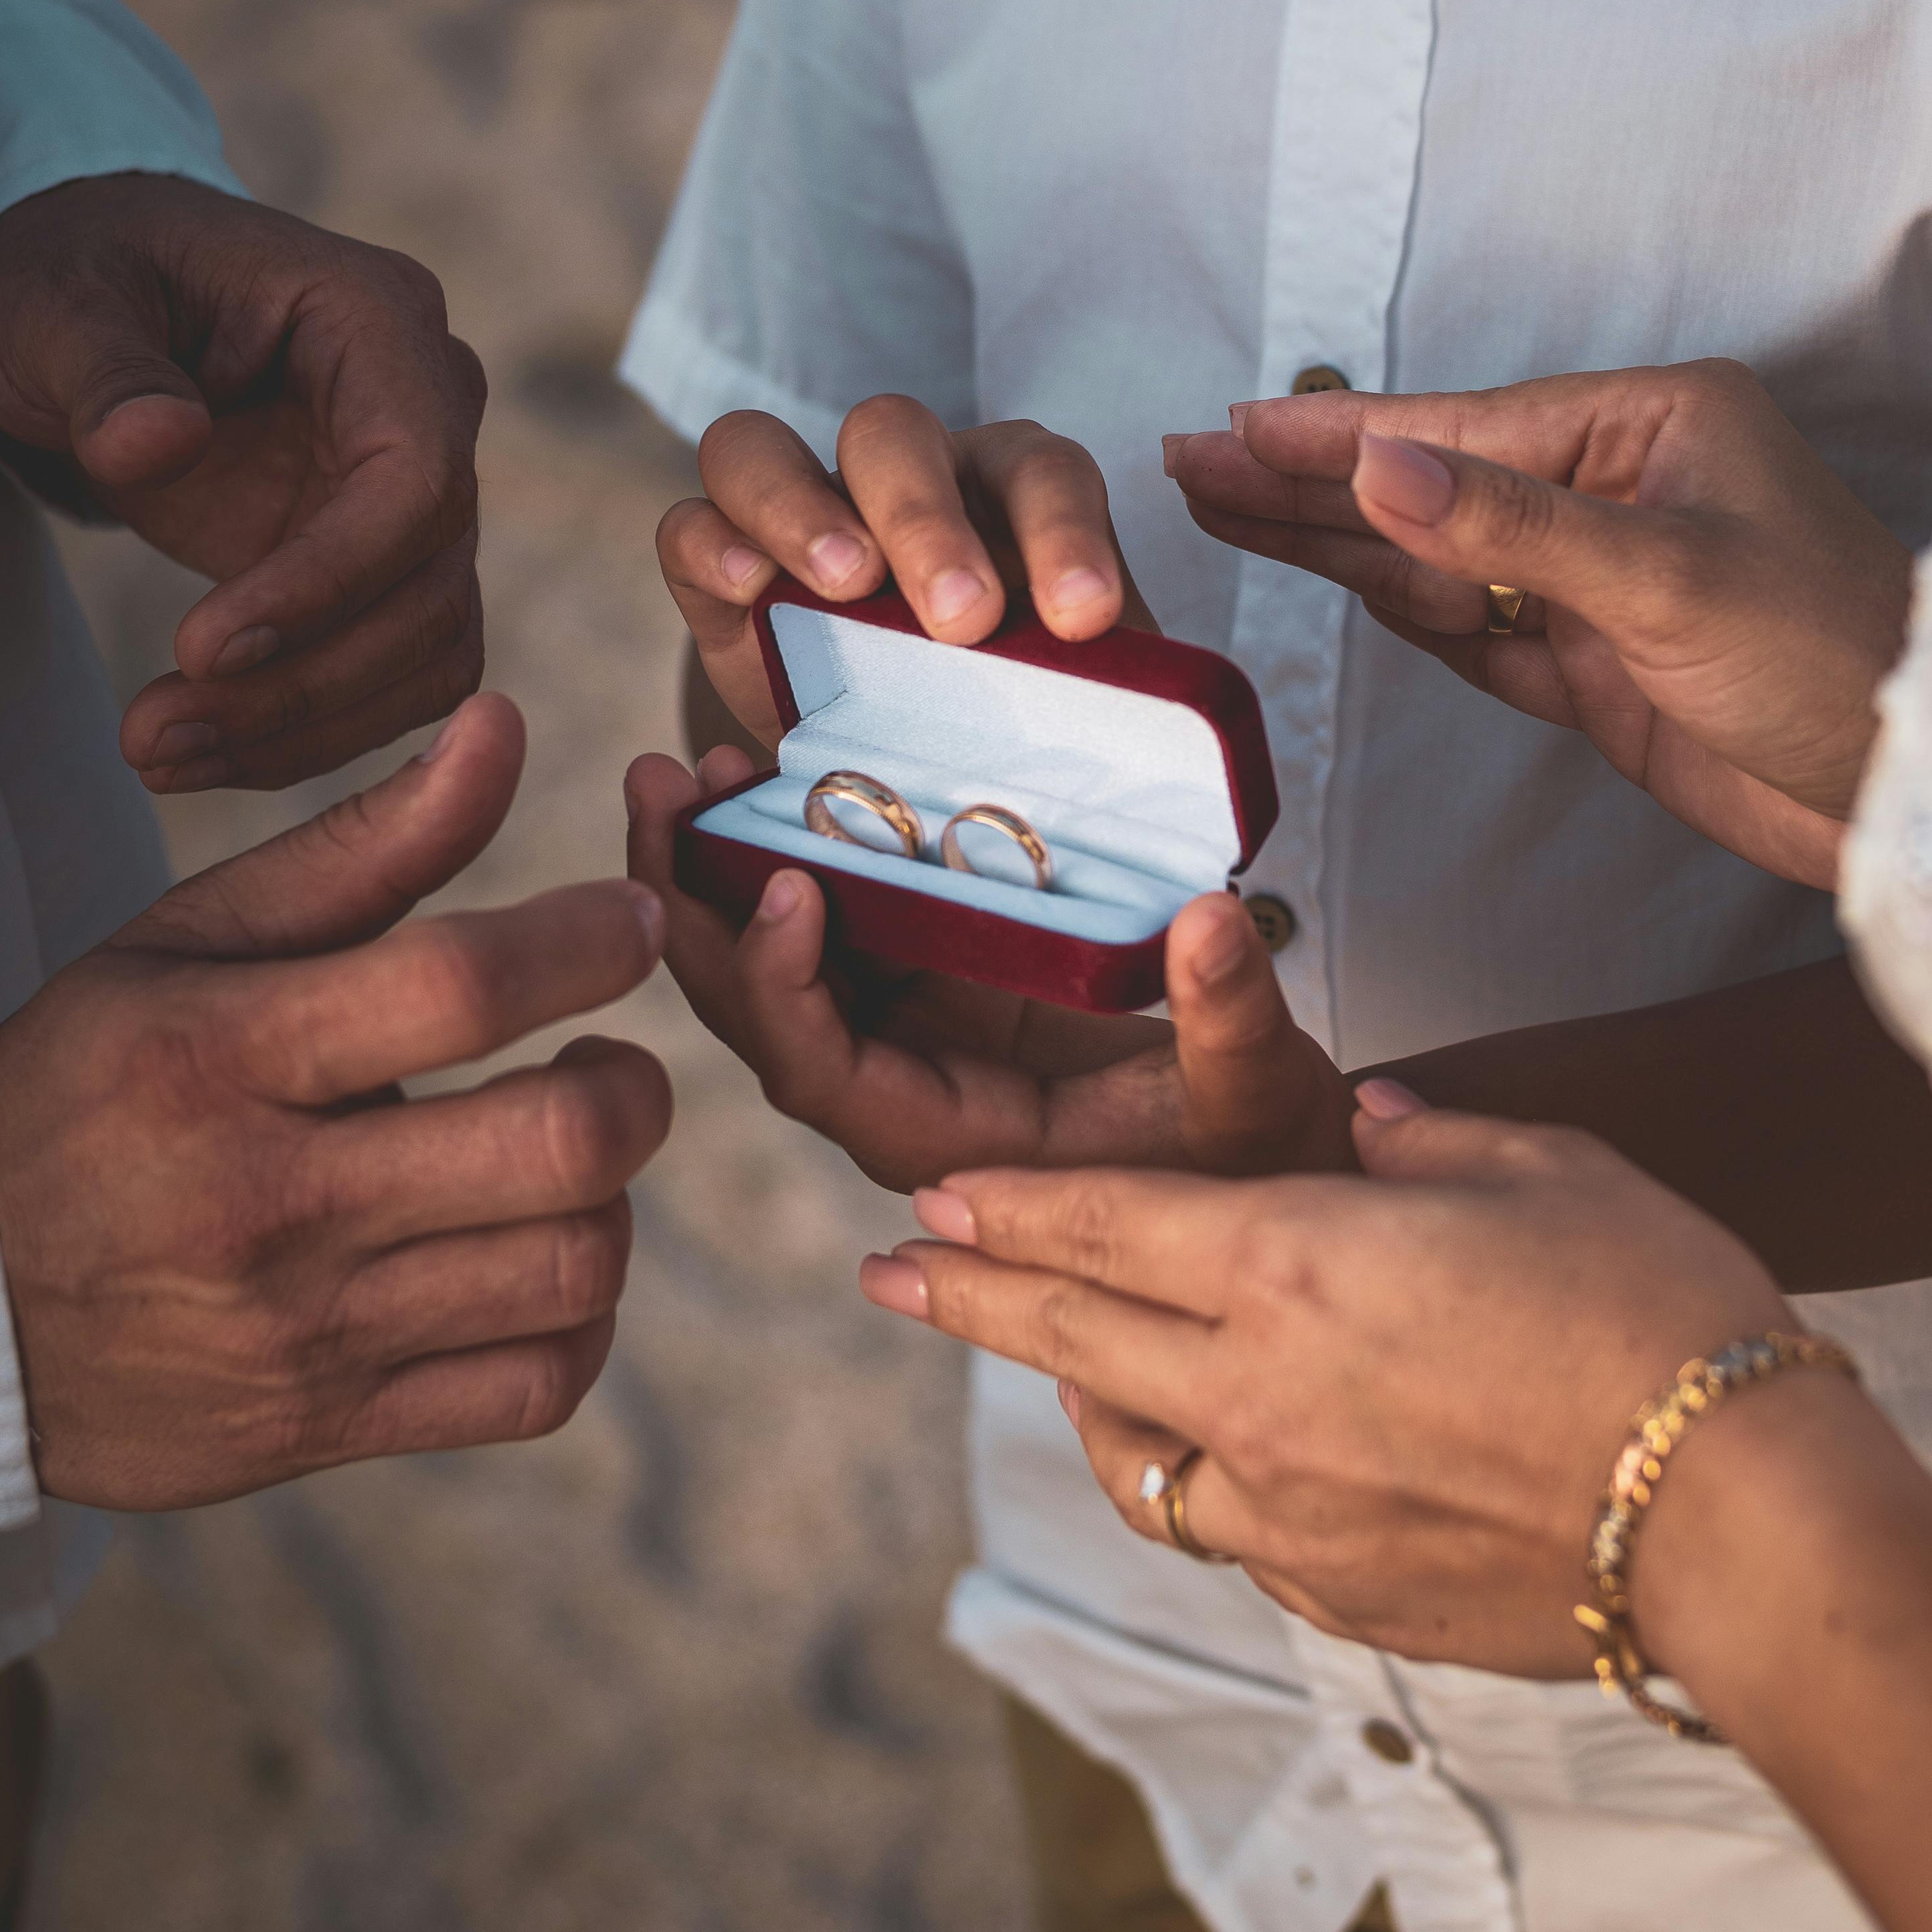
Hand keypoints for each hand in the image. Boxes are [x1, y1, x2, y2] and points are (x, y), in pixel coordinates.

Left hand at [0, 174, 485, 792]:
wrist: (95, 317)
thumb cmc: (82, 280)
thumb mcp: (57, 304)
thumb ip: (106, 371)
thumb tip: (158, 443)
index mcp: (378, 318)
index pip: (415, 475)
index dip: (330, 577)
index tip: (202, 649)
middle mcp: (430, 409)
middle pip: (431, 585)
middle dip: (302, 682)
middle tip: (155, 737)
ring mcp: (418, 496)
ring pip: (428, 651)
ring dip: (306, 728)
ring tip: (162, 757)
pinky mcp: (385, 569)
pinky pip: (391, 677)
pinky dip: (307, 733)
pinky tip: (205, 751)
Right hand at [0, 693, 672, 1510]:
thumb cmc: (89, 1091)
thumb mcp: (187, 942)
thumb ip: (363, 842)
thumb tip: (504, 727)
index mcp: (226, 1054)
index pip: (461, 986)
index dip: (588, 940)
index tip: (627, 923)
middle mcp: (273, 1200)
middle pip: (558, 1144)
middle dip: (631, 1086)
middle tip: (605, 1059)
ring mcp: (308, 1330)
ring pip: (570, 1269)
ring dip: (609, 1199)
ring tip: (563, 1157)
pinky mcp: (330, 1428)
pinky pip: (535, 1388)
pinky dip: (578, 1320)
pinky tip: (539, 1260)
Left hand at [626, 744, 1354, 1189]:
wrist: (1270, 1163)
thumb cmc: (1257, 1147)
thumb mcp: (1257, 1087)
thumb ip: (1228, 1013)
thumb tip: (1207, 920)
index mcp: (950, 1143)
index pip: (823, 1075)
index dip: (782, 988)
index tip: (784, 882)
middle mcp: (901, 1098)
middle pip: (760, 1015)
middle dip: (696, 907)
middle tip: (661, 787)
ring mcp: (908, 1041)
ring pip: (778, 966)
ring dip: (720, 870)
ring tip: (688, 769)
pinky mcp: (933, 990)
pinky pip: (835, 929)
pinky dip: (793, 858)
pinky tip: (767, 779)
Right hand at [658, 397, 1152, 750]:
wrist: (894, 765)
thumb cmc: (1004, 728)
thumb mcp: (1065, 717)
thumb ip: (1108, 720)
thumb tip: (1187, 830)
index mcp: (1009, 495)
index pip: (1041, 473)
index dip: (1065, 533)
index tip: (1083, 620)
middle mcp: (902, 478)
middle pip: (897, 435)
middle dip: (929, 519)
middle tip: (962, 621)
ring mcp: (797, 509)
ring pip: (769, 445)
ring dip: (807, 508)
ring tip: (849, 585)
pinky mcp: (717, 562)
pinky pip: (693, 519)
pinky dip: (716, 541)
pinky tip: (751, 589)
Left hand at [862, 1095, 1789, 1671]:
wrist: (1740, 1521)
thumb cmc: (1661, 1312)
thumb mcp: (1547, 1170)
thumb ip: (1432, 1141)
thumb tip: (1367, 1130)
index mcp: (1293, 1263)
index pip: (1099, 1224)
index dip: (1003, 1208)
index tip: (928, 1199)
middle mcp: (1257, 1392)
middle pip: (1069, 1337)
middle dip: (966, 1295)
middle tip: (886, 1275)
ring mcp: (1290, 1511)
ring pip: (1137, 1455)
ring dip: (1082, 1403)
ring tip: (1059, 1372)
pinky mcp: (1340, 1596)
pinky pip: (1231, 1532)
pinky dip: (1204, 1485)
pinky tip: (1223, 1465)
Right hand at [1167, 364, 1912, 886]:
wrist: (1919, 793)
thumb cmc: (1840, 659)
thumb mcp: (1669, 580)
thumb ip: (1511, 529)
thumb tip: (1381, 467)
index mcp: (1652, 428)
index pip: (1460, 431)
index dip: (1339, 436)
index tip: (1237, 426)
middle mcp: (1621, 492)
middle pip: (1433, 484)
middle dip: (1312, 478)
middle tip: (1192, 462)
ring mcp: (1605, 583)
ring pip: (1441, 560)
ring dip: (1338, 542)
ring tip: (1225, 510)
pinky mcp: (1601, 669)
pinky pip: (1477, 630)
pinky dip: (1405, 610)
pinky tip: (1333, 574)